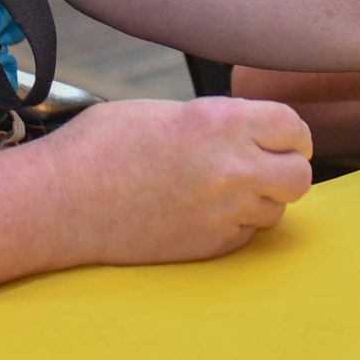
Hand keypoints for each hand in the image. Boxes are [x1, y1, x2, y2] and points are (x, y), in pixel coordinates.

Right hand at [33, 97, 313, 265]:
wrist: (60, 201)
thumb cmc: (101, 146)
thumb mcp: (165, 112)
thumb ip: (215, 121)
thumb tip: (246, 131)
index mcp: (221, 122)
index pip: (293, 128)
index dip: (290, 133)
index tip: (280, 138)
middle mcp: (231, 169)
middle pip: (299, 176)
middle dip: (287, 168)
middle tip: (266, 165)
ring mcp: (222, 213)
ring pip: (276, 210)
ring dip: (260, 199)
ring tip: (223, 189)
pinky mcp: (207, 247)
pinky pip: (245, 235)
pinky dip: (234, 224)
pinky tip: (200, 212)